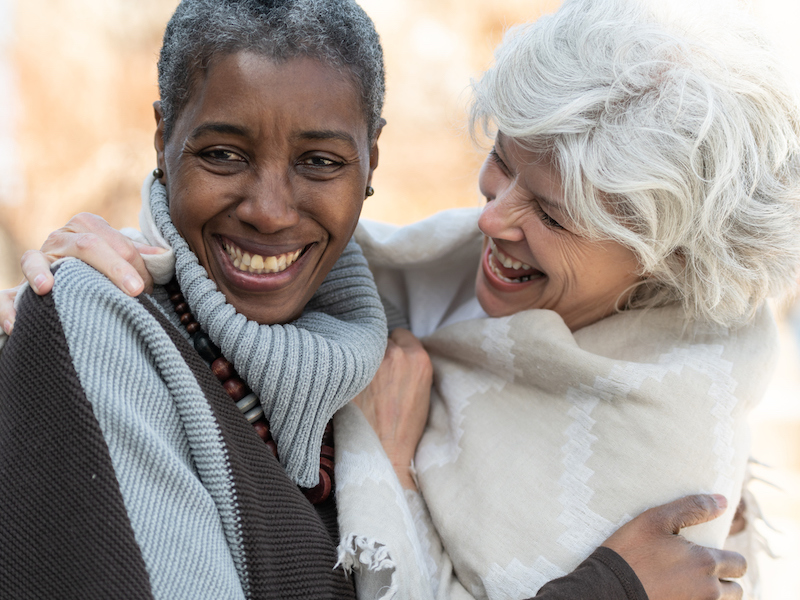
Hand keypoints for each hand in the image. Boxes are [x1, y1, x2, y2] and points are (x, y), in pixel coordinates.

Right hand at [1, 213, 164, 331]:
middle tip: (137, 291)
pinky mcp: (17, 289)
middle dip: (114, 268)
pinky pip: (5, 296)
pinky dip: (6, 308)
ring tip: (46, 288)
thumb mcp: (123, 260)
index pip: (115, 240)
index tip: (149, 289)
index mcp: (87, 227)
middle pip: (85, 245)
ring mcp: (37, 260)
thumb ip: (141, 257)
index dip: (135, 264)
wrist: (74, 286)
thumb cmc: (106, 271)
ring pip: (35, 259)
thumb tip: (164, 256)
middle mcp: (59, 238)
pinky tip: (16, 323)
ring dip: (40, 273)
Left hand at [351, 328, 432, 489]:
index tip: (391, 360)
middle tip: (376, 375)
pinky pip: (345, 361)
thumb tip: (397, 349)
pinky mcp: (350, 374)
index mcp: (417, 358)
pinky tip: (348, 386)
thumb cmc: (405, 428)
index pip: (401, 333)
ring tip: (362, 383)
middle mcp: (394, 355)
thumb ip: (411, 364)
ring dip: (360, 359)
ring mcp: (370, 363)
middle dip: (377, 352)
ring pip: (361, 348)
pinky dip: (345, 370)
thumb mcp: (422, 390)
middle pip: (380, 339)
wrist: (384, 453)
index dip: (395, 346)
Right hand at [603, 494, 745, 599]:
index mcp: (705, 563)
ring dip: (713, 595)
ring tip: (690, 584)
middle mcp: (708, 591)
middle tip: (700, 571)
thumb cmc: (630, 551)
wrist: (606, 590)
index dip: (728, 557)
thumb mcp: (655, 520)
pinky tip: (677, 593)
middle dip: (725, 580)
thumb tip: (723, 501)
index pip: (739, 564)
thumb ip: (692, 508)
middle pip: (736, 590)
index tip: (708, 554)